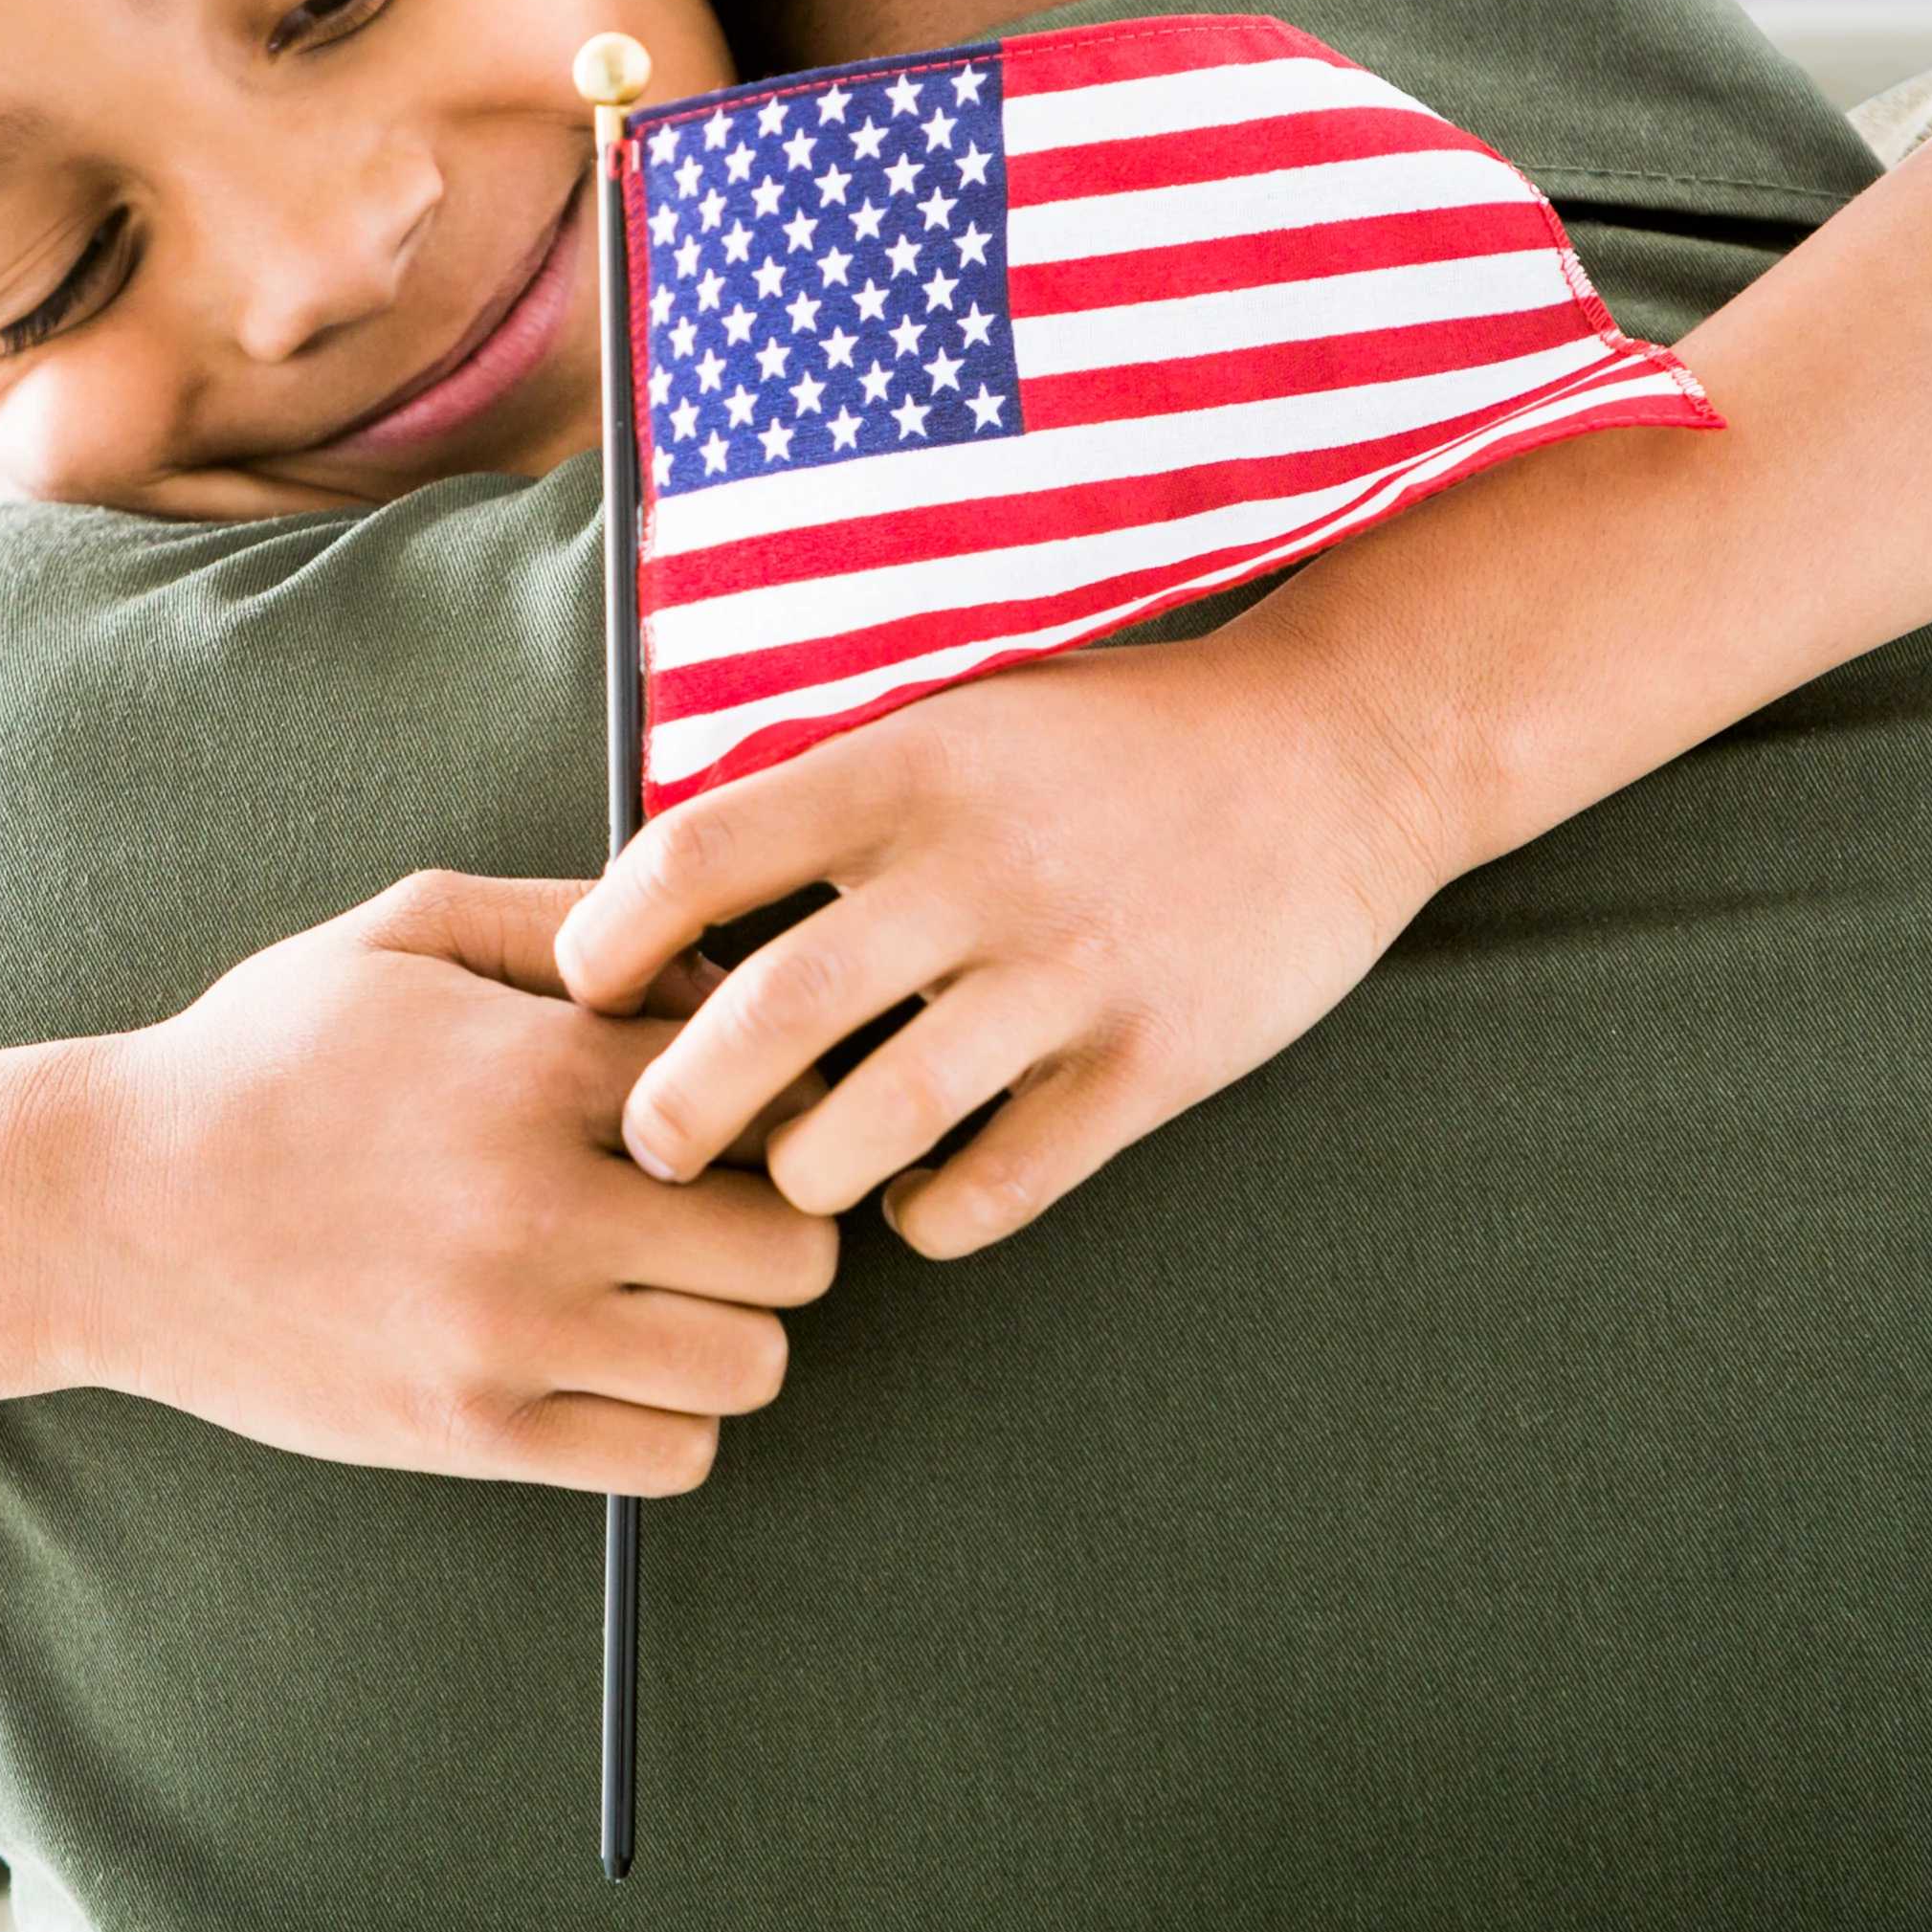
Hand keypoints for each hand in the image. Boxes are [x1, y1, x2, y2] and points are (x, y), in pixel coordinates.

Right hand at [44, 873, 840, 1495]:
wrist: (105, 1210)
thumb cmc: (261, 1057)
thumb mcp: (401, 931)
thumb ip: (565, 918)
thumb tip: (715, 951)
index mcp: (536, 1069)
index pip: (771, 1097)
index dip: (773, 1103)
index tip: (732, 1112)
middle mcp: (540, 1208)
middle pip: (793, 1248)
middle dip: (775, 1224)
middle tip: (718, 1212)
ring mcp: (509, 1335)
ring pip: (752, 1364)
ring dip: (731, 1328)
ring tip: (664, 1291)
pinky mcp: (473, 1435)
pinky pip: (672, 1457)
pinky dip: (670, 1419)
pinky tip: (610, 1363)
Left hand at [556, 631, 1447, 1260]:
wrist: (1342, 751)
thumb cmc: (1121, 736)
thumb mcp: (963, 713)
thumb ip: (836, 786)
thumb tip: (672, 877)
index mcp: (909, 763)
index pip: (697, 855)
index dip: (611, 939)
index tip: (589, 991)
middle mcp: (978, 866)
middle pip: (768, 1010)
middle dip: (677, 1103)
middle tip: (652, 1140)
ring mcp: (1070, 970)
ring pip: (877, 1119)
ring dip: (805, 1174)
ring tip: (792, 1180)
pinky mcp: (1153, 1060)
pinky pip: (1002, 1183)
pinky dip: (933, 1217)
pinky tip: (916, 1205)